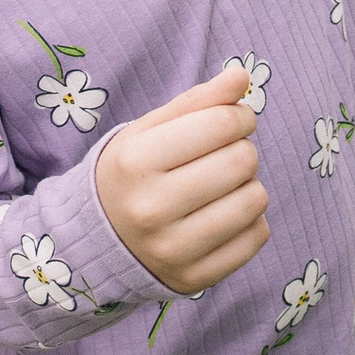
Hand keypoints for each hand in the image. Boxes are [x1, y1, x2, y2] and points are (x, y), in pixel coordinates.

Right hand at [96, 66, 268, 294]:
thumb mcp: (150, 129)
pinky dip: (251, 220)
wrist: (97, 240)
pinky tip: (224, 214)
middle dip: (242, 149)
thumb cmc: (132, 172)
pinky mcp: (193, 279)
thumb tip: (241, 75)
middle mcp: (150, 209)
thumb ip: (198, 100)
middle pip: (242, 161)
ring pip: (255, 200)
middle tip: (224, 154)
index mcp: (135, 161)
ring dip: (249, 185)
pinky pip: (257, 238)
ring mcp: (172, 250)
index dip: (239, 115)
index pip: (221, 124)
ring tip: (223, 185)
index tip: (233, 120)